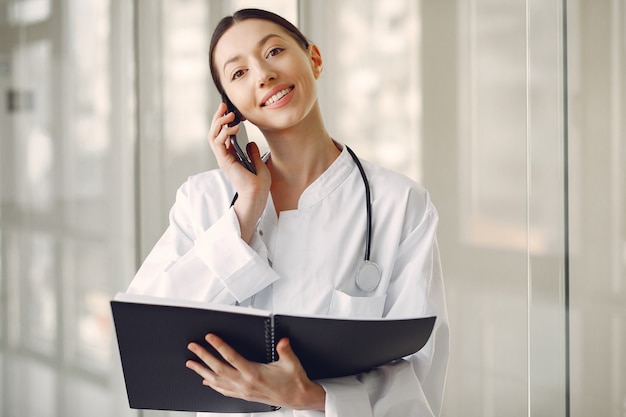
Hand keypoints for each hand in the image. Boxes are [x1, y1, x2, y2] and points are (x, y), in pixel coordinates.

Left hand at [186, 334, 325, 410]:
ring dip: (202, 371)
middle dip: (204, 356)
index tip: (210, 337)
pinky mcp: (244, 395)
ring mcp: (243, 391)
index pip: (231, 357)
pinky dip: (212, 385)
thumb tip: (282, 341)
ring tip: (191, 364)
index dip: (219, 346)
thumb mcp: (291, 362)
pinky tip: (206, 381)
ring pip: (217, 381)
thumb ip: (285, 350)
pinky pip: (223, 391)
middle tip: (193, 347)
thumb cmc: (294, 381)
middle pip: (218, 368)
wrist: (297, 398)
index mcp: (254, 373)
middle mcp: (245, 383)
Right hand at [208, 102, 270, 241]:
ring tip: (229, 115)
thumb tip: (250, 142)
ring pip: (213, 135)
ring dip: (219, 123)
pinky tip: (233, 128)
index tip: (230, 110)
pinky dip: (223, 132)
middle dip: (218, 117)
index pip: (222, 134)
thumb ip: (252, 152)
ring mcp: (223, 158)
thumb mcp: (258, 162)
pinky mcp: (224, 160)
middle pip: (215, 132)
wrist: (258, 193)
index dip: (223, 121)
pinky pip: (218, 142)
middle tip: (224, 106)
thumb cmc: (258, 183)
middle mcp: (224, 155)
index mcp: (231, 155)